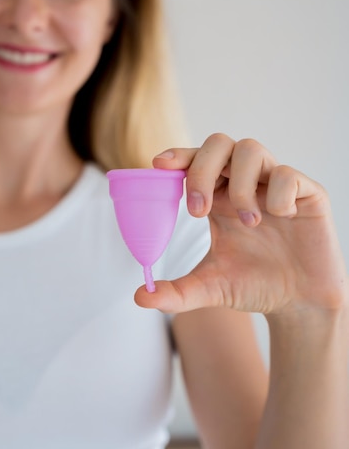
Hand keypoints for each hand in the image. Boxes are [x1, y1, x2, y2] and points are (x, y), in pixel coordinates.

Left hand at [136, 133, 347, 314]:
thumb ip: (175, 293)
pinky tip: (282, 219)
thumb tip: (141, 297)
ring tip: (249, 223)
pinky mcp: (307, 194)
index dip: (178, 156)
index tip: (159, 166)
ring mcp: (274, 185)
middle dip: (200, 171)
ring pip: (250, 149)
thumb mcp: (208, 288)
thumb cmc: (252, 286)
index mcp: (217, 197)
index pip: (194, 159)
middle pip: (217, 143)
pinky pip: (289, 175)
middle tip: (197, 212)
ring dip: (240, 185)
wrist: (297, 305)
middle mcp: (244, 183)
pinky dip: (279, 196)